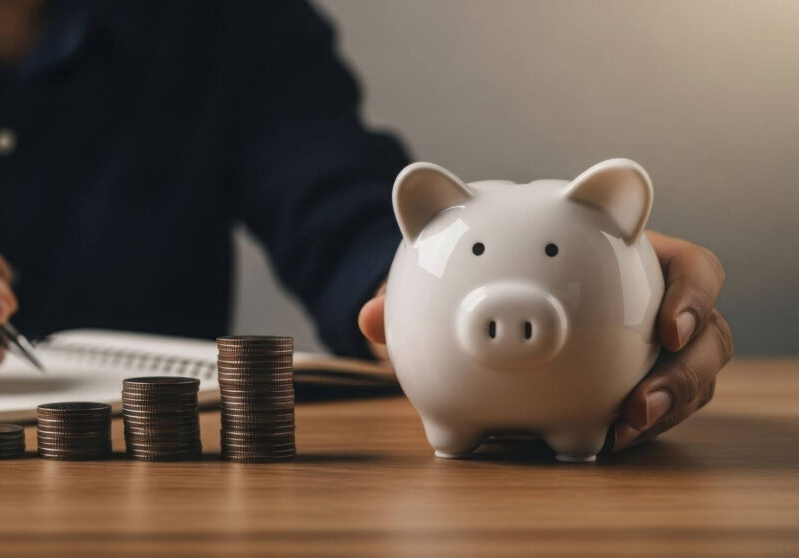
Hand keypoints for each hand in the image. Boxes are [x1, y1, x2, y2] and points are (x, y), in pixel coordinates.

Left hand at [357, 231, 733, 450]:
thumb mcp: (461, 274)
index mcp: (627, 261)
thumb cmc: (490, 271)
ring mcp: (648, 351)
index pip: (686, 267)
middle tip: (639, 405)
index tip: (668, 325)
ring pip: (690, 381)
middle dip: (686, 374)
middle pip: (705, 336)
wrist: (489, 300)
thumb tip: (365, 320)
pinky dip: (635, 428)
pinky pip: (653, 411)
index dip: (691, 294)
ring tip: (619, 433)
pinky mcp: (636, 387)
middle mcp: (650, 305)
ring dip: (664, 409)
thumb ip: (421, 290)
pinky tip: (597, 443)